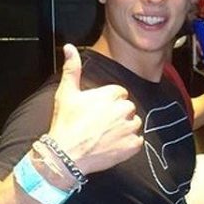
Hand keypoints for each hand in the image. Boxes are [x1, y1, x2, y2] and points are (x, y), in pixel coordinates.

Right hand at [48, 44, 142, 174]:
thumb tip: (69, 47)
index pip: (120, 94)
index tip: (97, 112)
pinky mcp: (132, 146)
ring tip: (106, 136)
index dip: (109, 103)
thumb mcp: (66, 93)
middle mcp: (123, 110)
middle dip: (118, 115)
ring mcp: (129, 129)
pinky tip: (113, 146)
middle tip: (100, 125)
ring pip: (134, 124)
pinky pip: (138, 141)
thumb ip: (72, 69)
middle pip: (128, 108)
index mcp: (110, 95)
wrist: (66, 156)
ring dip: (124, 129)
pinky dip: (129, 144)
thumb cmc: (65, 124)